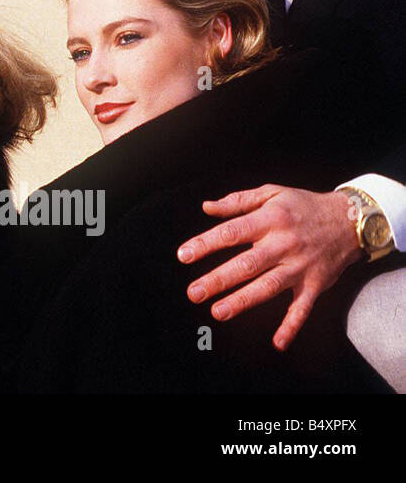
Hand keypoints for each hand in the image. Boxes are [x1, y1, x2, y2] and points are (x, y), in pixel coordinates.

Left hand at [176, 185, 361, 350]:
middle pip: (247, 264)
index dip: (206, 244)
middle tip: (194, 292)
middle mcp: (284, 244)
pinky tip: (278, 342)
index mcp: (270, 219)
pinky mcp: (316, 284)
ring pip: (269, 287)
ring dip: (243, 301)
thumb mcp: (272, 193)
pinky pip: (302, 308)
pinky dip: (291, 326)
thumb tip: (207, 207)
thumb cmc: (303, 205)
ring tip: (217, 311)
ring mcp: (300, 266)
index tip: (183, 255)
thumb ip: (237, 201)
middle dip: (219, 279)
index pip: (232, 232)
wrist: (351, 221)